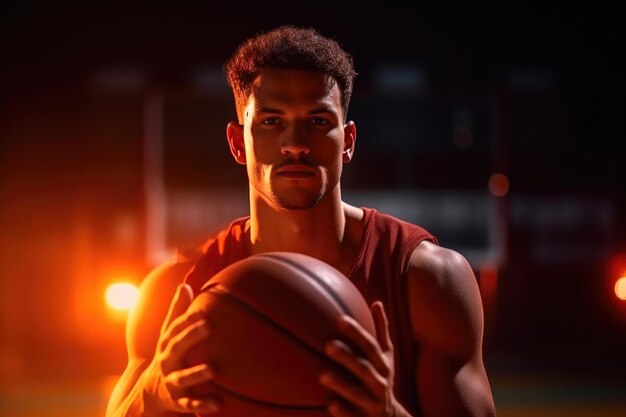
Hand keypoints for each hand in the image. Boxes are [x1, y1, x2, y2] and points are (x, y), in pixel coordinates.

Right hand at [142, 283, 218, 414]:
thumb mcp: (168, 335)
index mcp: (167, 343)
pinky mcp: (178, 401)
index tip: (202, 310)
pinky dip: (203, 405)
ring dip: (196, 374)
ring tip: (212, 369)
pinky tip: (219, 403)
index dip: (187, 319)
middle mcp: (167, 361)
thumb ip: (177, 312)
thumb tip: (184, 285)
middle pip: (177, 347)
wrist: (147, 392)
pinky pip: (190, 404)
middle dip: (191, 337)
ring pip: (182, 378)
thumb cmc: (166, 355)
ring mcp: (171, 382)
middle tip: (208, 326)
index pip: (175, 328)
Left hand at [320, 301, 406, 416]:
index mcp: (383, 365)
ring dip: (341, 384)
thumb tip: (377, 302)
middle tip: (327, 345)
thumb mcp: (386, 356)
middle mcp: (380, 383)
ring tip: (322, 375)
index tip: (340, 319)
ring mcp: (372, 403)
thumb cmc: (383, 378)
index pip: (370, 346)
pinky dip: (343, 411)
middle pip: (364, 368)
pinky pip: (353, 416)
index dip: (356, 333)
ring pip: (357, 394)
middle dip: (347, 357)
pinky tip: (330, 404)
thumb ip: (382, 330)